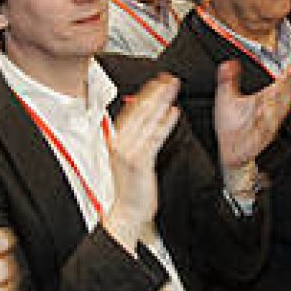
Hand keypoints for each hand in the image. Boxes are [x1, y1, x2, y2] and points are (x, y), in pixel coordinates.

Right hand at [104, 75, 180, 253]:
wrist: (127, 211)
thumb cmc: (131, 187)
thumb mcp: (129, 158)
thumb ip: (136, 137)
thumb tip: (147, 119)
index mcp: (117, 139)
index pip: (132, 110)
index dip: (145, 93)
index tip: (157, 81)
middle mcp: (121, 142)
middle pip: (139, 111)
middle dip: (155, 93)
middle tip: (169, 79)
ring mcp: (129, 151)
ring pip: (147, 121)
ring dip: (161, 103)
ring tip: (172, 89)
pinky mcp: (140, 161)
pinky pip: (154, 138)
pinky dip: (164, 124)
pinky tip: (173, 114)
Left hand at [212, 60, 290, 171]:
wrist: (228, 147)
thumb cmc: (230, 123)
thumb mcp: (225, 97)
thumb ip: (227, 78)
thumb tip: (228, 64)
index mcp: (262, 99)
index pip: (278, 85)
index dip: (286, 77)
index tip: (290, 67)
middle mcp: (267, 111)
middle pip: (281, 97)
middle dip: (285, 88)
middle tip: (285, 79)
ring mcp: (266, 124)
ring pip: (277, 112)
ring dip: (277, 104)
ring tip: (277, 92)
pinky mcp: (262, 137)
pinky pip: (267, 129)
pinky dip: (266, 122)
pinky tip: (263, 113)